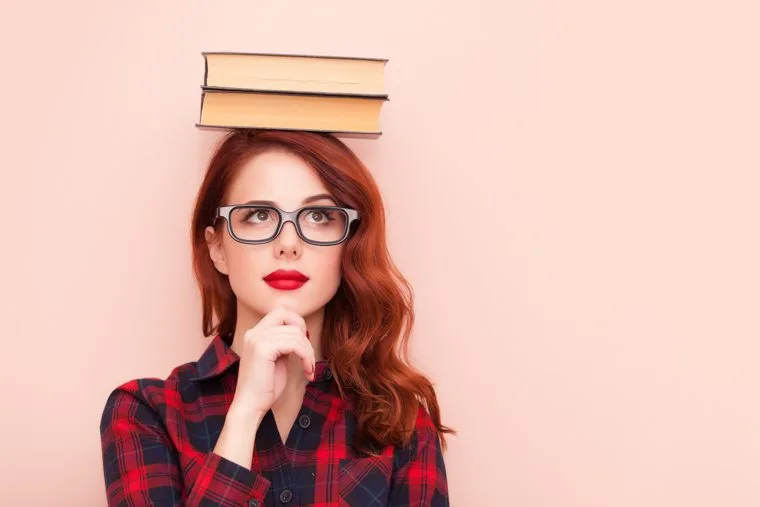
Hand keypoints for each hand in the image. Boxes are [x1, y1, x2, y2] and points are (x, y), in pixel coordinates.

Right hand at [230, 305, 314, 420]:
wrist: (251, 407)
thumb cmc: (265, 388)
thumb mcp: (278, 359)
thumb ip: (285, 343)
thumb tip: (301, 332)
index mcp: (255, 334)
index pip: (281, 312)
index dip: (297, 324)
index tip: (304, 345)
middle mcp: (254, 332)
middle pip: (287, 314)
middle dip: (303, 332)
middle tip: (308, 354)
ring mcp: (257, 339)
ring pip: (295, 333)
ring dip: (308, 352)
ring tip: (309, 369)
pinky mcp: (263, 349)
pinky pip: (295, 344)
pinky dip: (306, 357)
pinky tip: (307, 371)